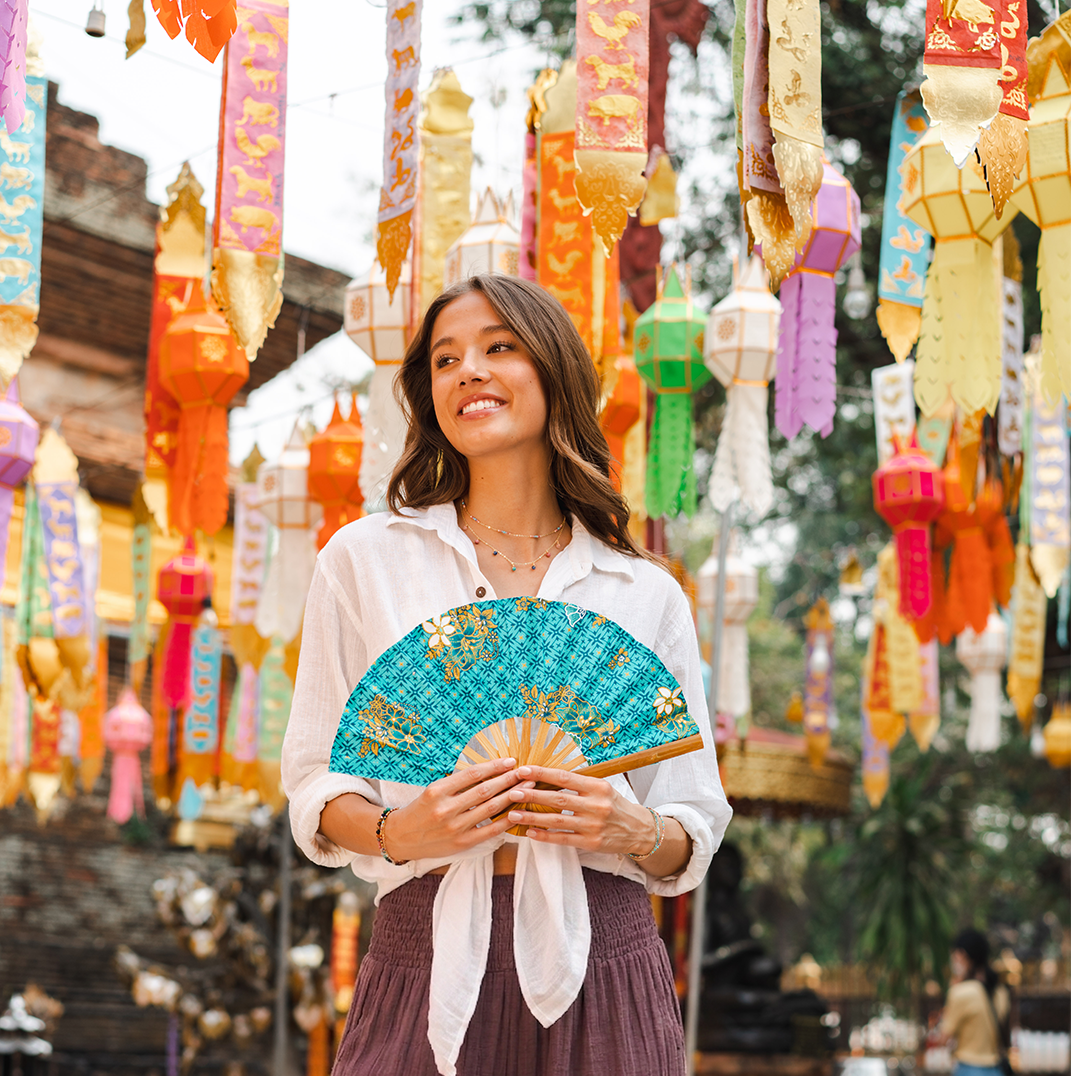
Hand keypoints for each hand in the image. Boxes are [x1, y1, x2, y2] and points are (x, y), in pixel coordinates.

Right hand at [382, 757, 532, 862]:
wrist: (401, 837)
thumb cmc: (420, 810)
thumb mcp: (433, 790)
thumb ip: (458, 783)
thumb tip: (489, 770)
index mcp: (437, 790)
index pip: (472, 774)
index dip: (494, 766)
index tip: (511, 760)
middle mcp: (445, 808)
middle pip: (485, 790)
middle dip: (508, 780)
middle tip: (526, 771)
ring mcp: (454, 827)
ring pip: (490, 809)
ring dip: (511, 796)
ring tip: (527, 788)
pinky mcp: (461, 843)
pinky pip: (490, 830)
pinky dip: (506, 821)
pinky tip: (518, 812)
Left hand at [503, 765, 656, 856]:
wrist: (639, 830)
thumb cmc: (615, 805)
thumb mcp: (603, 788)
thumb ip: (579, 783)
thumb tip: (547, 775)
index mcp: (598, 787)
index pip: (565, 777)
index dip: (543, 773)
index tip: (524, 770)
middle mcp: (596, 805)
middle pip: (558, 799)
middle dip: (532, 795)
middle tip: (512, 792)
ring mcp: (593, 826)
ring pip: (557, 820)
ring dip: (532, 818)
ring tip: (513, 814)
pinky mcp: (591, 843)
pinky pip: (563, 839)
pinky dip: (545, 836)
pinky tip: (530, 833)